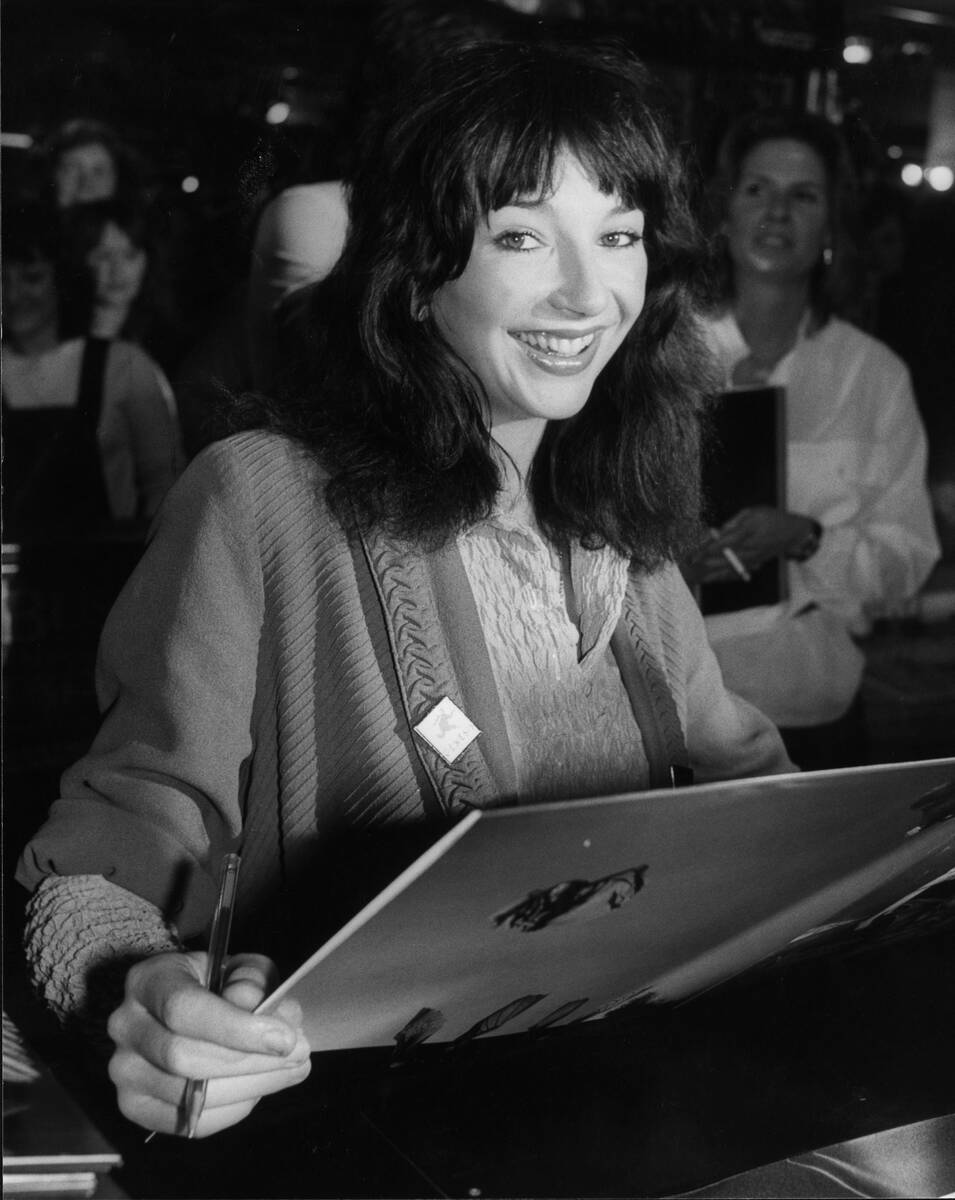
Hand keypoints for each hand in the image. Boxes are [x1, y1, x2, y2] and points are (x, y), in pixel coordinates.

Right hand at [107, 951, 310, 1137]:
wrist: (176, 1007)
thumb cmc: (213, 984)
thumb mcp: (237, 967)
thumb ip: (252, 981)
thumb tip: (262, 1011)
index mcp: (147, 981)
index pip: (183, 1009)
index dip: (236, 1027)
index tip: (284, 1037)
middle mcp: (125, 1027)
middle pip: (184, 1058)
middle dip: (250, 1061)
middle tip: (299, 1054)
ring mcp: (125, 1072)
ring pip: (190, 1095)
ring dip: (252, 1087)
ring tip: (292, 1070)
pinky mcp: (137, 1108)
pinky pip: (191, 1123)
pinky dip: (234, 1109)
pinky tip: (261, 1088)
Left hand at [687, 508, 816, 582]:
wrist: (793, 534)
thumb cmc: (772, 518)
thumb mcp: (754, 511)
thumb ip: (736, 521)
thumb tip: (719, 530)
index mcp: (750, 530)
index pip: (726, 541)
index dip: (711, 547)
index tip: (697, 551)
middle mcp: (751, 547)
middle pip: (725, 556)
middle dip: (706, 560)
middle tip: (689, 562)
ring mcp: (753, 557)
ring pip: (729, 567)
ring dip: (711, 571)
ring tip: (695, 573)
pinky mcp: (754, 563)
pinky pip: (736, 571)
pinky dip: (722, 576)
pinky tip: (709, 579)